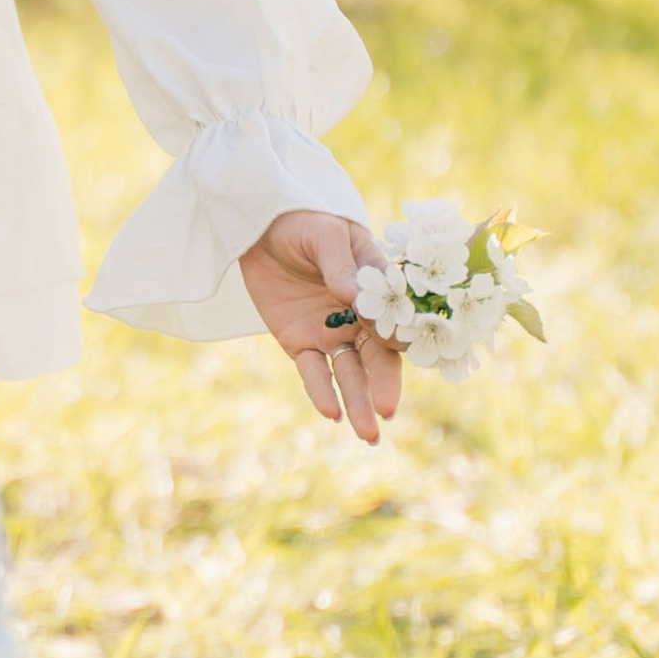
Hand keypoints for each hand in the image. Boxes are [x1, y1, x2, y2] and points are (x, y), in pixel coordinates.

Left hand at [239, 208, 401, 443]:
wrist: (260, 225)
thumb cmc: (304, 222)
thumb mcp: (325, 235)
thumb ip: (341, 267)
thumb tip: (355, 297)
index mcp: (377, 289)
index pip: (395, 320)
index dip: (398, 337)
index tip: (397, 350)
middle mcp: (359, 317)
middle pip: (378, 357)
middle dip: (385, 386)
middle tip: (388, 412)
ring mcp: (330, 332)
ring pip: (350, 374)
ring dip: (359, 402)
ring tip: (368, 434)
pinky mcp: (300, 343)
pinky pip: (313, 373)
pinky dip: (322, 392)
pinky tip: (331, 413)